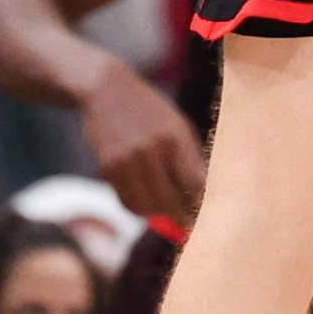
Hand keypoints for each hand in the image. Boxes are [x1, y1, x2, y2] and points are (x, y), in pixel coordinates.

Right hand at [82, 72, 205, 224]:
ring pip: (147, 207)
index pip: (195, 184)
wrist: (106, 91)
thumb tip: (205, 193)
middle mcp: (150, 149)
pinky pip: (127, 202)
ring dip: (159, 214)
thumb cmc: (150, 110)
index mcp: (175, 137)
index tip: (206, 213)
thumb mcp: (178, 124)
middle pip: (171, 201)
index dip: (202, 204)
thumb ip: (192, 156)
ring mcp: (127, 160)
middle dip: (181, 216)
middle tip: (187, 222)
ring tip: (167, 211)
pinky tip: (147, 201)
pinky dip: (139, 207)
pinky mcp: (108, 168)